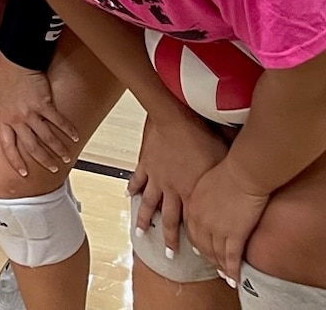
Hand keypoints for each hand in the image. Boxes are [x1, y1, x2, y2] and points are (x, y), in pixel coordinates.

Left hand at [0, 55, 80, 180]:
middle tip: (53, 169)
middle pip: (31, 146)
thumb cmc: (0, 78)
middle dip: (42, 160)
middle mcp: (17, 119)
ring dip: (57, 149)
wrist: (14, 62)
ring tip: (66, 157)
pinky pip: (58, 121)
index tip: (23, 174)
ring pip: (46, 137)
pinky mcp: (44, 103)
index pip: (8, 146)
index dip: (16, 161)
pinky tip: (75, 137)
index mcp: (3, 120)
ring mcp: (31, 112)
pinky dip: (67, 130)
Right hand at [129, 110, 229, 262]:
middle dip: (168, 238)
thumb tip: (246, 183)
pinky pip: (137, 180)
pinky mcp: (146, 164)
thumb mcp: (222, 160)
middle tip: (168, 254)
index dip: (193, 237)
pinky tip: (128, 197)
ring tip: (139, 233)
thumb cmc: (204, 137)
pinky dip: (132, 189)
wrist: (176, 120)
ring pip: (149, 204)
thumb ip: (226, 178)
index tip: (194, 252)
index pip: (192, 220)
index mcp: (192, 192)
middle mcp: (173, 189)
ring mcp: (157, 177)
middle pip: (169, 219)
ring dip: (144, 220)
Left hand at [184, 155, 268, 283]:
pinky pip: (231, 257)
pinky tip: (234, 278)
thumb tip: (205, 187)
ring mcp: (216, 228)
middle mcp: (199, 218)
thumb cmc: (226, 168)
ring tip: (222, 273)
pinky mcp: (234, 234)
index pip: (188, 226)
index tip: (195, 247)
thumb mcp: (204, 176)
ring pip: (214, 252)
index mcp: (191, 203)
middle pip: (198, 242)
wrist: (241, 171)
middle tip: (209, 263)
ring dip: (218, 265)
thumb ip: (201, 188)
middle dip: (204, 256)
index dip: (191, 239)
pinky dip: (232, 270)